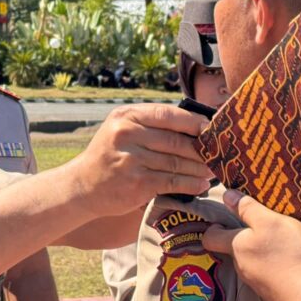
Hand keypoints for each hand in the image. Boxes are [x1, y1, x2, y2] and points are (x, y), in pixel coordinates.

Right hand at [68, 104, 212, 216]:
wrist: (83, 186)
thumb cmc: (110, 154)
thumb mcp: (121, 129)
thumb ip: (150, 124)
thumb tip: (195, 123)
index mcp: (125, 116)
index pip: (167, 114)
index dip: (193, 122)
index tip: (211, 129)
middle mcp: (126, 135)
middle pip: (175, 141)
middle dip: (200, 149)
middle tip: (217, 153)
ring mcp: (131, 160)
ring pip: (176, 163)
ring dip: (199, 168)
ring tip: (212, 170)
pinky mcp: (137, 183)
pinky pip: (172, 182)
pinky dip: (191, 184)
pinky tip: (201, 185)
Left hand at [202, 189, 300, 300]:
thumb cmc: (290, 254)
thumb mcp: (271, 221)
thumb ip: (248, 209)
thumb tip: (226, 196)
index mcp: (236, 247)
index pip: (210, 238)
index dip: (213, 228)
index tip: (222, 220)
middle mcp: (241, 267)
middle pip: (234, 250)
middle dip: (244, 239)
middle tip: (262, 227)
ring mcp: (257, 285)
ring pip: (252, 263)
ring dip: (261, 253)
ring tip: (281, 244)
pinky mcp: (273, 296)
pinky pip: (268, 277)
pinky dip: (274, 268)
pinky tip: (291, 263)